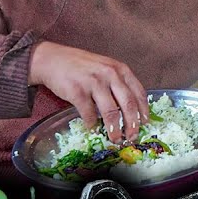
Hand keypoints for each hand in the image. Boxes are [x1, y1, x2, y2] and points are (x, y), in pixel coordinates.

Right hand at [28, 41, 148, 142]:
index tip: (145, 123)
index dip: (143, 111)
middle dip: (132, 124)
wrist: (52, 59)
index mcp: (120, 69)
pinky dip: (92, 125)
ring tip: (115, 139)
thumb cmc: (80, 66)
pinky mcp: (78, 92)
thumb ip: (118, 83)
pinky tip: (93, 129)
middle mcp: (110, 74)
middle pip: (128, 105)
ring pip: (111, 112)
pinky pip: (89, 114)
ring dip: (114, 129)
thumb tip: (130, 110)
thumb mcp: (105, 67)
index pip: (139, 93)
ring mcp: (94, 83)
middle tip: (132, 137)